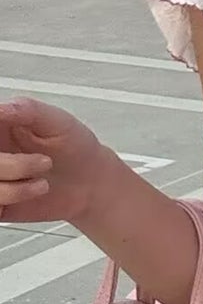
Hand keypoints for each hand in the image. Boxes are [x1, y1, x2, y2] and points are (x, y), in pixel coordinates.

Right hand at [0, 99, 107, 225]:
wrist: (92, 182)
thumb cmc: (75, 147)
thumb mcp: (56, 120)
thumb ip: (26, 110)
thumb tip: (0, 108)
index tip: (4, 143)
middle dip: (8, 163)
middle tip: (43, 161)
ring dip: (16, 179)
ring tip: (43, 176)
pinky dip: (13, 195)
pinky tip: (34, 189)